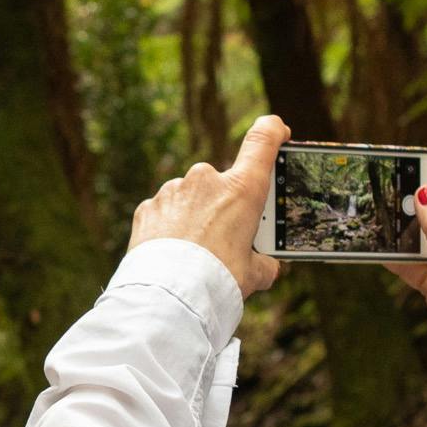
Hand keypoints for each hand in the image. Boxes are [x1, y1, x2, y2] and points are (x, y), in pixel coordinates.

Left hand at [130, 115, 288, 296]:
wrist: (169, 296)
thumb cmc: (217, 280)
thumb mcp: (254, 275)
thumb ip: (263, 264)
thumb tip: (266, 267)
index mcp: (242, 190)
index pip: (263, 140)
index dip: (273, 130)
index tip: (277, 131)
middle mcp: (207, 180)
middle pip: (223, 185)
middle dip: (224, 207)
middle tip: (223, 241)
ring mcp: (174, 190)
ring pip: (190, 199)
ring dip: (194, 217)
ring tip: (193, 254)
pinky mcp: (149, 207)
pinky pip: (165, 212)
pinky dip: (169, 228)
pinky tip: (171, 253)